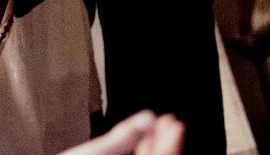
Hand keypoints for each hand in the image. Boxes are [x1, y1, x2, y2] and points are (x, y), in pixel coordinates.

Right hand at [58, 111, 183, 154]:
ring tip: (156, 127)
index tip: (175, 123)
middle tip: (167, 120)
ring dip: (151, 145)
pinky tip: (139, 142)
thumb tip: (148, 117)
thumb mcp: (94, 152)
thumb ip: (122, 136)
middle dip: (162, 141)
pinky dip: (139, 151)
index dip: (171, 143)